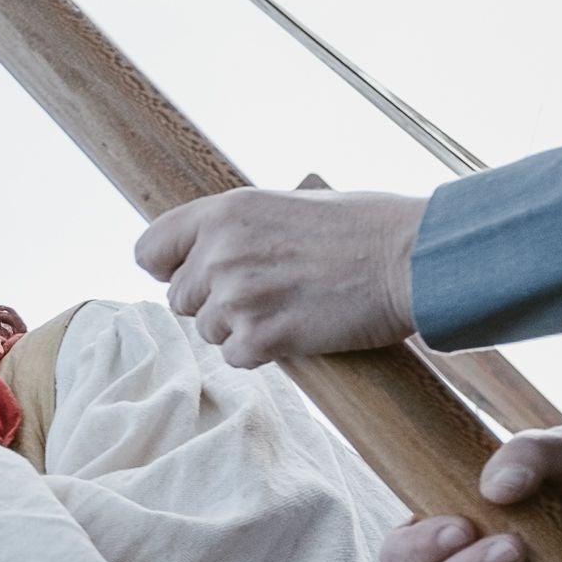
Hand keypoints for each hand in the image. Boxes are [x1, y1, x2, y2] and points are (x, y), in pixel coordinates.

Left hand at [135, 187, 421, 365]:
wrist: (412, 258)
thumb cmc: (366, 227)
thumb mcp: (290, 204)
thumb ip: (240, 228)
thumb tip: (206, 252)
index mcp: (225, 211)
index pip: (150, 250)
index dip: (168, 268)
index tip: (188, 274)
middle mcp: (220, 253)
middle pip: (179, 299)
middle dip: (213, 302)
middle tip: (264, 294)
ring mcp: (237, 298)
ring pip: (208, 330)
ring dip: (241, 328)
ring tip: (289, 306)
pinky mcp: (261, 338)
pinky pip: (236, 357)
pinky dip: (262, 352)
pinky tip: (297, 330)